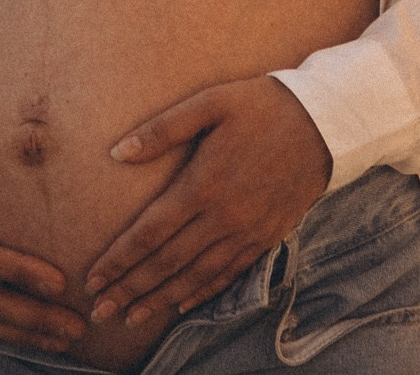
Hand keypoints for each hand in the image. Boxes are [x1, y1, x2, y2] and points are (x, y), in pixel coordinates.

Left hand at [85, 77, 329, 327]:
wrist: (325, 122)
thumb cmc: (261, 106)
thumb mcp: (210, 102)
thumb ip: (162, 129)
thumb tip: (117, 153)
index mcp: (203, 185)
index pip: (150, 234)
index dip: (119, 260)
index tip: (93, 279)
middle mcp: (223, 217)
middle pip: (167, 263)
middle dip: (130, 289)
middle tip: (100, 312)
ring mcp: (248, 232)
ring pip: (196, 277)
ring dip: (160, 300)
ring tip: (131, 318)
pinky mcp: (267, 237)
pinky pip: (229, 274)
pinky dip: (202, 293)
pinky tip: (181, 304)